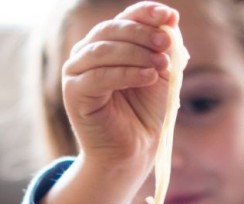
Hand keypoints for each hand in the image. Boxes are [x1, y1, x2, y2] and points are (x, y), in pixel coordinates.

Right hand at [62, 1, 178, 174]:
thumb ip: (165, 48)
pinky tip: (148, 77)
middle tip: (166, 43)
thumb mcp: (162, 73)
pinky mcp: (73, 93)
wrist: (133, 150)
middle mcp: (87, 52)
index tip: (170, 16)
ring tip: (161, 65)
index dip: (146, 13)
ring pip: (104, 50)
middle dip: (142, 33)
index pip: (125, 18)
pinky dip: (126, 73)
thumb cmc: (145, 112)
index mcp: (108, 43)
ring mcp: (76, 71)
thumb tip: (170, 23)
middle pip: (112, 30)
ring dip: (136, 54)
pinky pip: (99, 76)